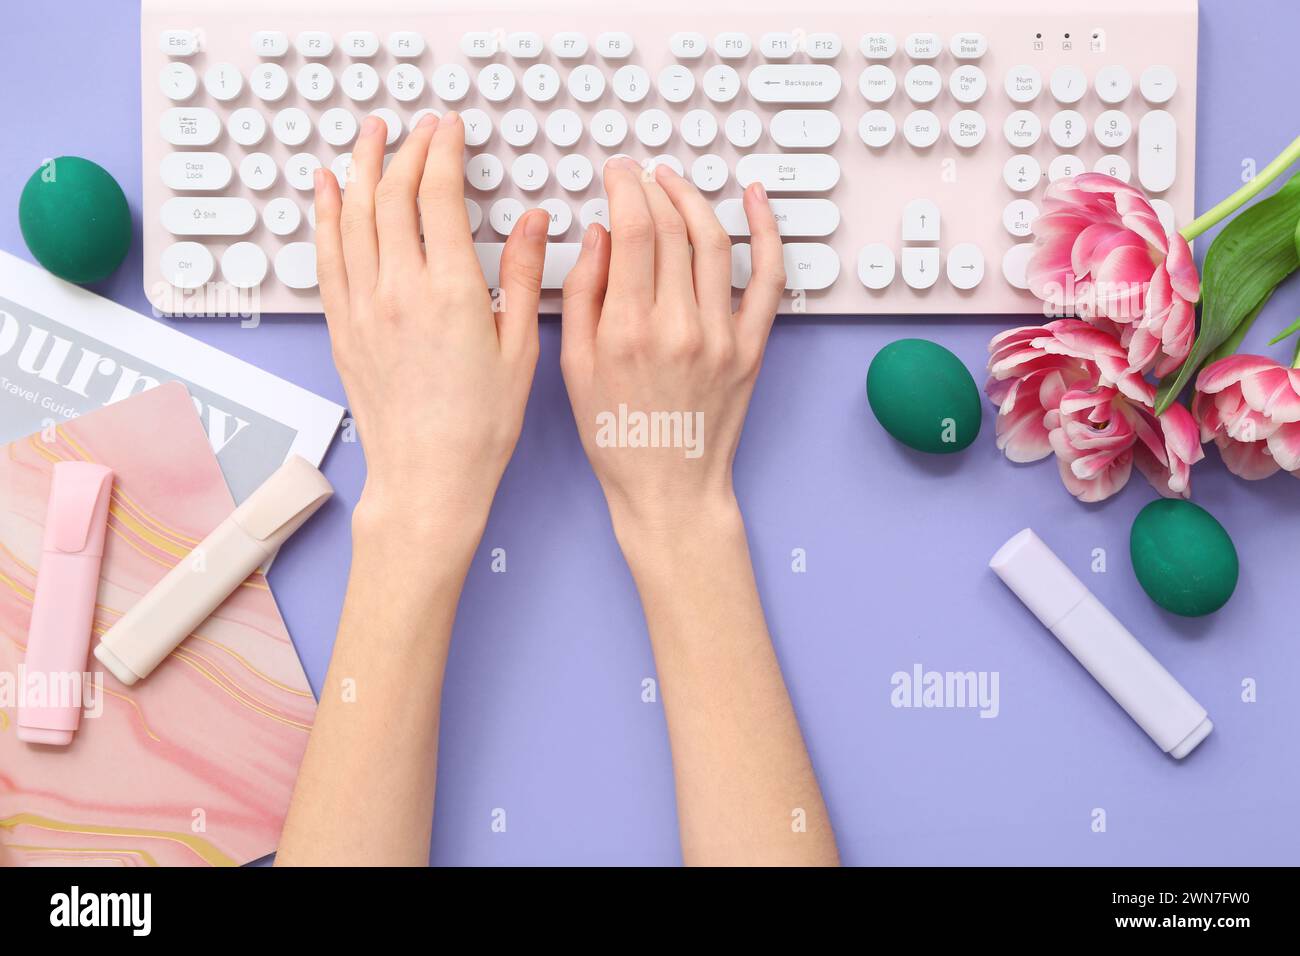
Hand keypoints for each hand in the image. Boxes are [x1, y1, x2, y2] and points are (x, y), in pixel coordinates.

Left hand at [314, 111, 547, 530]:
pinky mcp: (343, 327)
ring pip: (352, 215)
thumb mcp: (520, 347)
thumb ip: (520, 275)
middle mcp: (399, 289)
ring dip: (360, 166)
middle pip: (391, 193)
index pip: (438, 194)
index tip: (449, 129)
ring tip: (369, 135)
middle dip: (404, 149)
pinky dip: (325, 214)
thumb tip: (532, 221)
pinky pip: (327, 255)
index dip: (443, 151)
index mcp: (451, 290)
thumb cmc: (479, 425)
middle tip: (416, 126)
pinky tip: (327, 189)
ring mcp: (364, 306)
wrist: (428, 476)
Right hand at [559, 158, 784, 533]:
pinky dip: (766, 231)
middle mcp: (678, 327)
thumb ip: (583, 294)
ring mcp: (722, 336)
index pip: (632, 229)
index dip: (625, 187)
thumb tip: (600, 234)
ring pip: (715, 241)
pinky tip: (755, 200)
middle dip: (653, 187)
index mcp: (628, 330)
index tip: (617, 173)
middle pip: (672, 228)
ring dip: (695, 200)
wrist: (670, 489)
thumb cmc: (618, 437)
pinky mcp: (752, 348)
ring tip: (676, 183)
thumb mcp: (575, 367)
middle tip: (640, 175)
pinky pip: (768, 278)